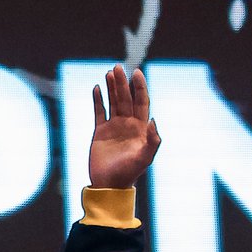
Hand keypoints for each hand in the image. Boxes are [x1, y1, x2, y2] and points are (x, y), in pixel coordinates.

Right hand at [88, 64, 160, 188]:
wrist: (109, 184)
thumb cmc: (129, 173)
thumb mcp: (145, 158)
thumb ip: (152, 141)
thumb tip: (154, 120)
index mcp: (140, 128)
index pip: (141, 102)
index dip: (139, 87)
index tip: (136, 72)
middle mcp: (128, 124)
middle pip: (126, 98)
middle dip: (122, 82)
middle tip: (118, 67)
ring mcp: (114, 127)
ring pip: (113, 102)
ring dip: (111, 87)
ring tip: (109, 72)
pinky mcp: (100, 132)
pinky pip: (99, 112)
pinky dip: (98, 100)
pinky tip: (97, 88)